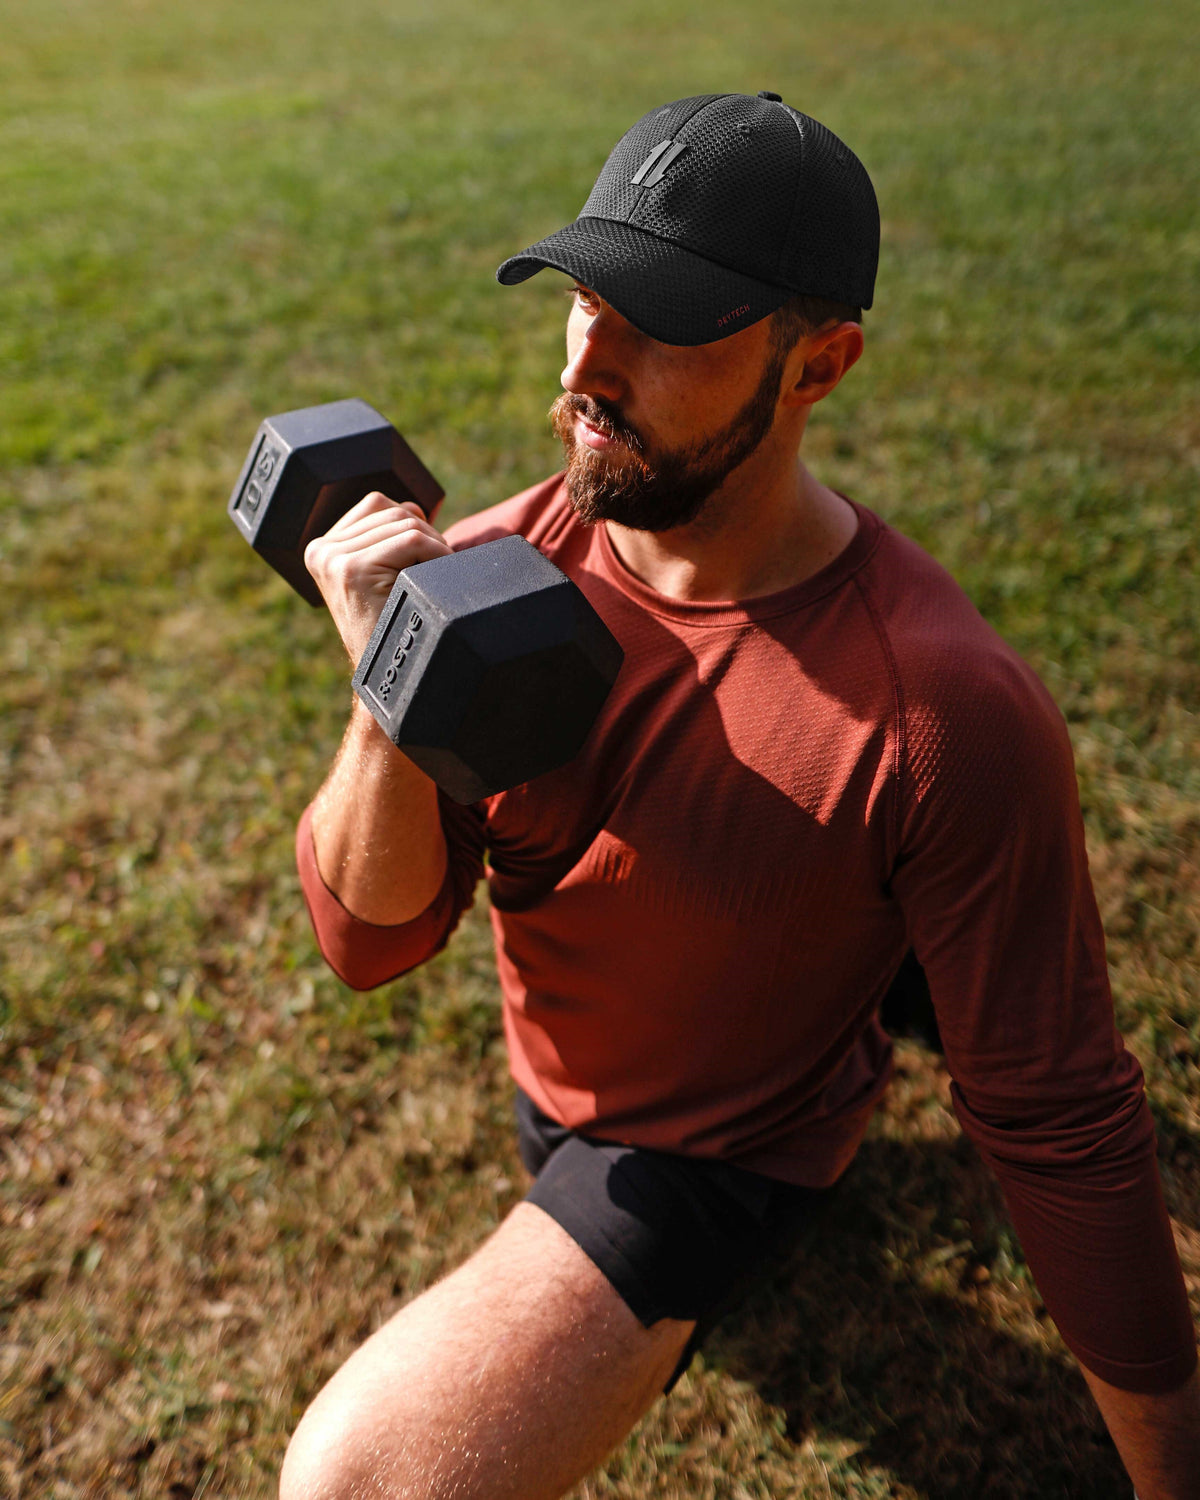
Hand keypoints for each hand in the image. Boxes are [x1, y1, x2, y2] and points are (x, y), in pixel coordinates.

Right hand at [303, 492, 452, 664]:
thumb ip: (385, 538)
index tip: (421, 560)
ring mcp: (333, 559)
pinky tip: (435, 580)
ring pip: (405, 521)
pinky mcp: (351, 570)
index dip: (411, 524)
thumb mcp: (380, 575)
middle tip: (433, 572)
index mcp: (322, 548)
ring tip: (431, 579)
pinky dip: (437, 554)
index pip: (378, 504)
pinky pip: (413, 539)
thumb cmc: (395, 626)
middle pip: (393, 509)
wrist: (388, 675)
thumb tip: (415, 507)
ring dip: (434, 546)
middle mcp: (320, 550)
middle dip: (425, 535)